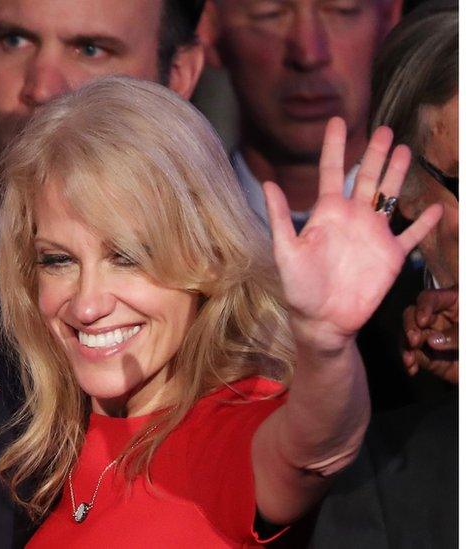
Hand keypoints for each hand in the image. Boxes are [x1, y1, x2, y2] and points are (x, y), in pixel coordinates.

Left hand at [263, 118, 442, 353]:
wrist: (322, 320)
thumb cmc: (299, 287)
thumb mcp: (286, 251)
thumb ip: (280, 218)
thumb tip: (267, 183)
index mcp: (327, 213)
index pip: (332, 171)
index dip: (334, 146)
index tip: (337, 120)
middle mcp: (352, 217)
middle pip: (367, 177)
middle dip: (376, 153)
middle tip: (385, 129)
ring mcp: (374, 234)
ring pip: (389, 196)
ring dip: (398, 174)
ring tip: (407, 150)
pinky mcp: (391, 255)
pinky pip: (411, 234)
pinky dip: (424, 222)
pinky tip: (437, 207)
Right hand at [403, 287, 457, 382]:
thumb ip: (456, 335)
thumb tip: (431, 341)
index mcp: (453, 303)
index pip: (430, 299)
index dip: (423, 308)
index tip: (422, 321)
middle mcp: (438, 318)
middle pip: (413, 315)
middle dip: (410, 327)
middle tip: (413, 340)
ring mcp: (431, 337)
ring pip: (408, 336)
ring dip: (405, 347)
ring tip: (410, 359)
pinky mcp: (428, 355)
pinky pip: (413, 355)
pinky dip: (409, 362)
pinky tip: (411, 367)